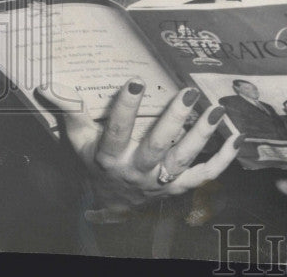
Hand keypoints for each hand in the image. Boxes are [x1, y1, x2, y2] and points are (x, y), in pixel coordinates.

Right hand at [38, 78, 238, 215]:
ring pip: (183, 160)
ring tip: (217, 110)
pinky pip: (204, 175)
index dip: (125, 109)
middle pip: (156, 146)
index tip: (136, 83)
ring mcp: (159, 181)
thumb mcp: (80, 141)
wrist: (111, 205)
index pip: (116, 133)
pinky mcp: (179, 187)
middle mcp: (136, 170)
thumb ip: (70, 112)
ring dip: (202, 135)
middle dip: (173, 120)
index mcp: (109, 158)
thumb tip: (48, 86)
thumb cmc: (96, 163)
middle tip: (189, 93)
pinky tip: (237, 138)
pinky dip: (223, 160)